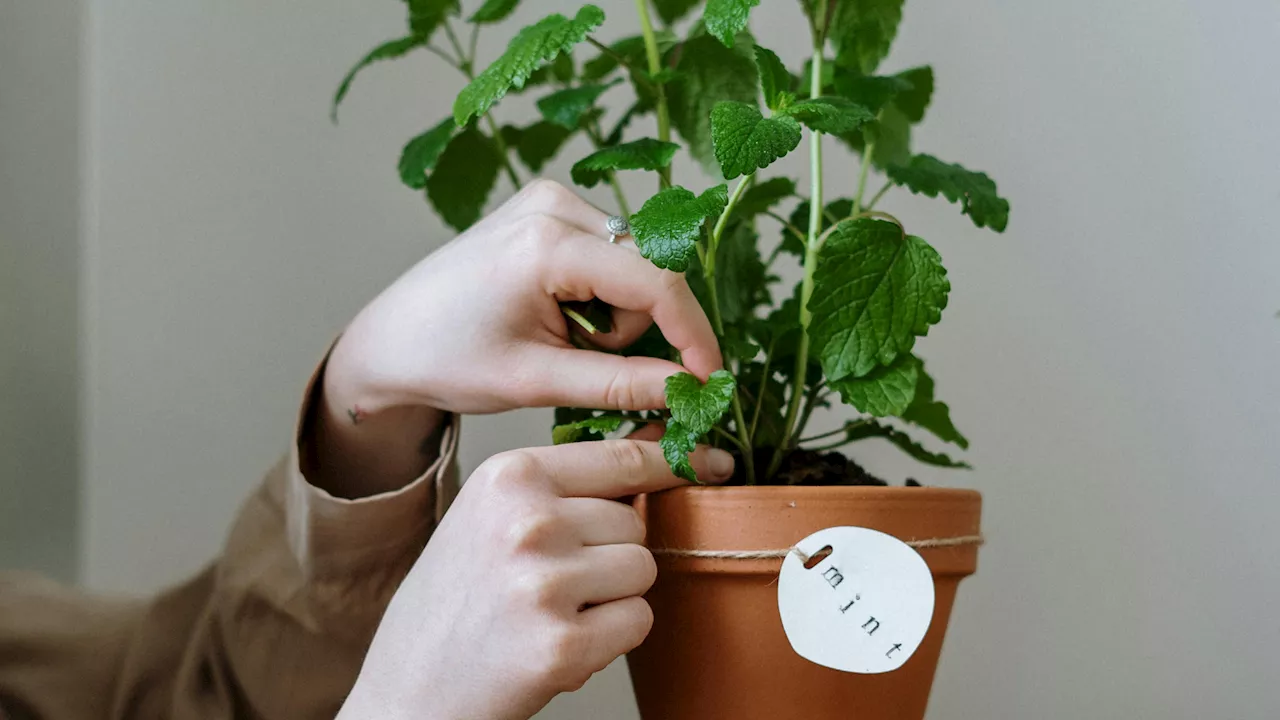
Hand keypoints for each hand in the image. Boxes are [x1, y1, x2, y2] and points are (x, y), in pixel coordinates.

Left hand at [308, 180, 719, 495]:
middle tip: (581, 361)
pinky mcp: (549, 207)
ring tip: (559, 339)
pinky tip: (556, 314)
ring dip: (615, 316)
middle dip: (633, 329)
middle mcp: (553, 204)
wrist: (393, 339)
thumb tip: (691, 390)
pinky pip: (612, 255)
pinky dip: (600, 296)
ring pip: (635, 266)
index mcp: (545, 243)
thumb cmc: (449, 360)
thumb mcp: (537, 381)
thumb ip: (621, 384)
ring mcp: (550, 199)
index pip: (655, 282)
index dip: (693, 335)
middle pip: (649, 271)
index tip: (709, 382)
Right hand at [337, 437, 734, 719]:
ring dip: (613, 596)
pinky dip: (612, 637)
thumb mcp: (493, 514)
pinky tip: (558, 641)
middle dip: (612, 553)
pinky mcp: (563, 644)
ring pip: (642, 570)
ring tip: (552, 611)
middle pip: (635, 522)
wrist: (410, 687)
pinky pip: (638, 621)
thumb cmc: (456, 598)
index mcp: (509, 477)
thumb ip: (569, 483)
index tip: (709, 464)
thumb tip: (660, 444)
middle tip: (554, 582)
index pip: (622, 458)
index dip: (670, 465)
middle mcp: (527, 521)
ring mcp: (545, 583)